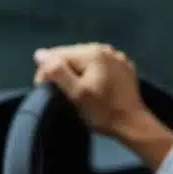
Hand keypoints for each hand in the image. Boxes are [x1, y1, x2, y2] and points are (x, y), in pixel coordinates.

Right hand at [32, 43, 147, 137]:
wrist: (132, 124)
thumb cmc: (103, 111)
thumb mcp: (76, 93)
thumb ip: (57, 72)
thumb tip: (40, 54)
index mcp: (93, 52)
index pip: (57, 54)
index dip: (46, 71)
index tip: (44, 89)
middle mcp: (106, 49)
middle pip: (72, 55)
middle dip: (61, 71)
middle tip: (58, 92)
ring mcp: (117, 57)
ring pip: (86, 60)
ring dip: (76, 72)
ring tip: (74, 91)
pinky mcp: (124, 68)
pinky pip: (100, 66)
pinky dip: (92, 74)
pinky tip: (92, 88)